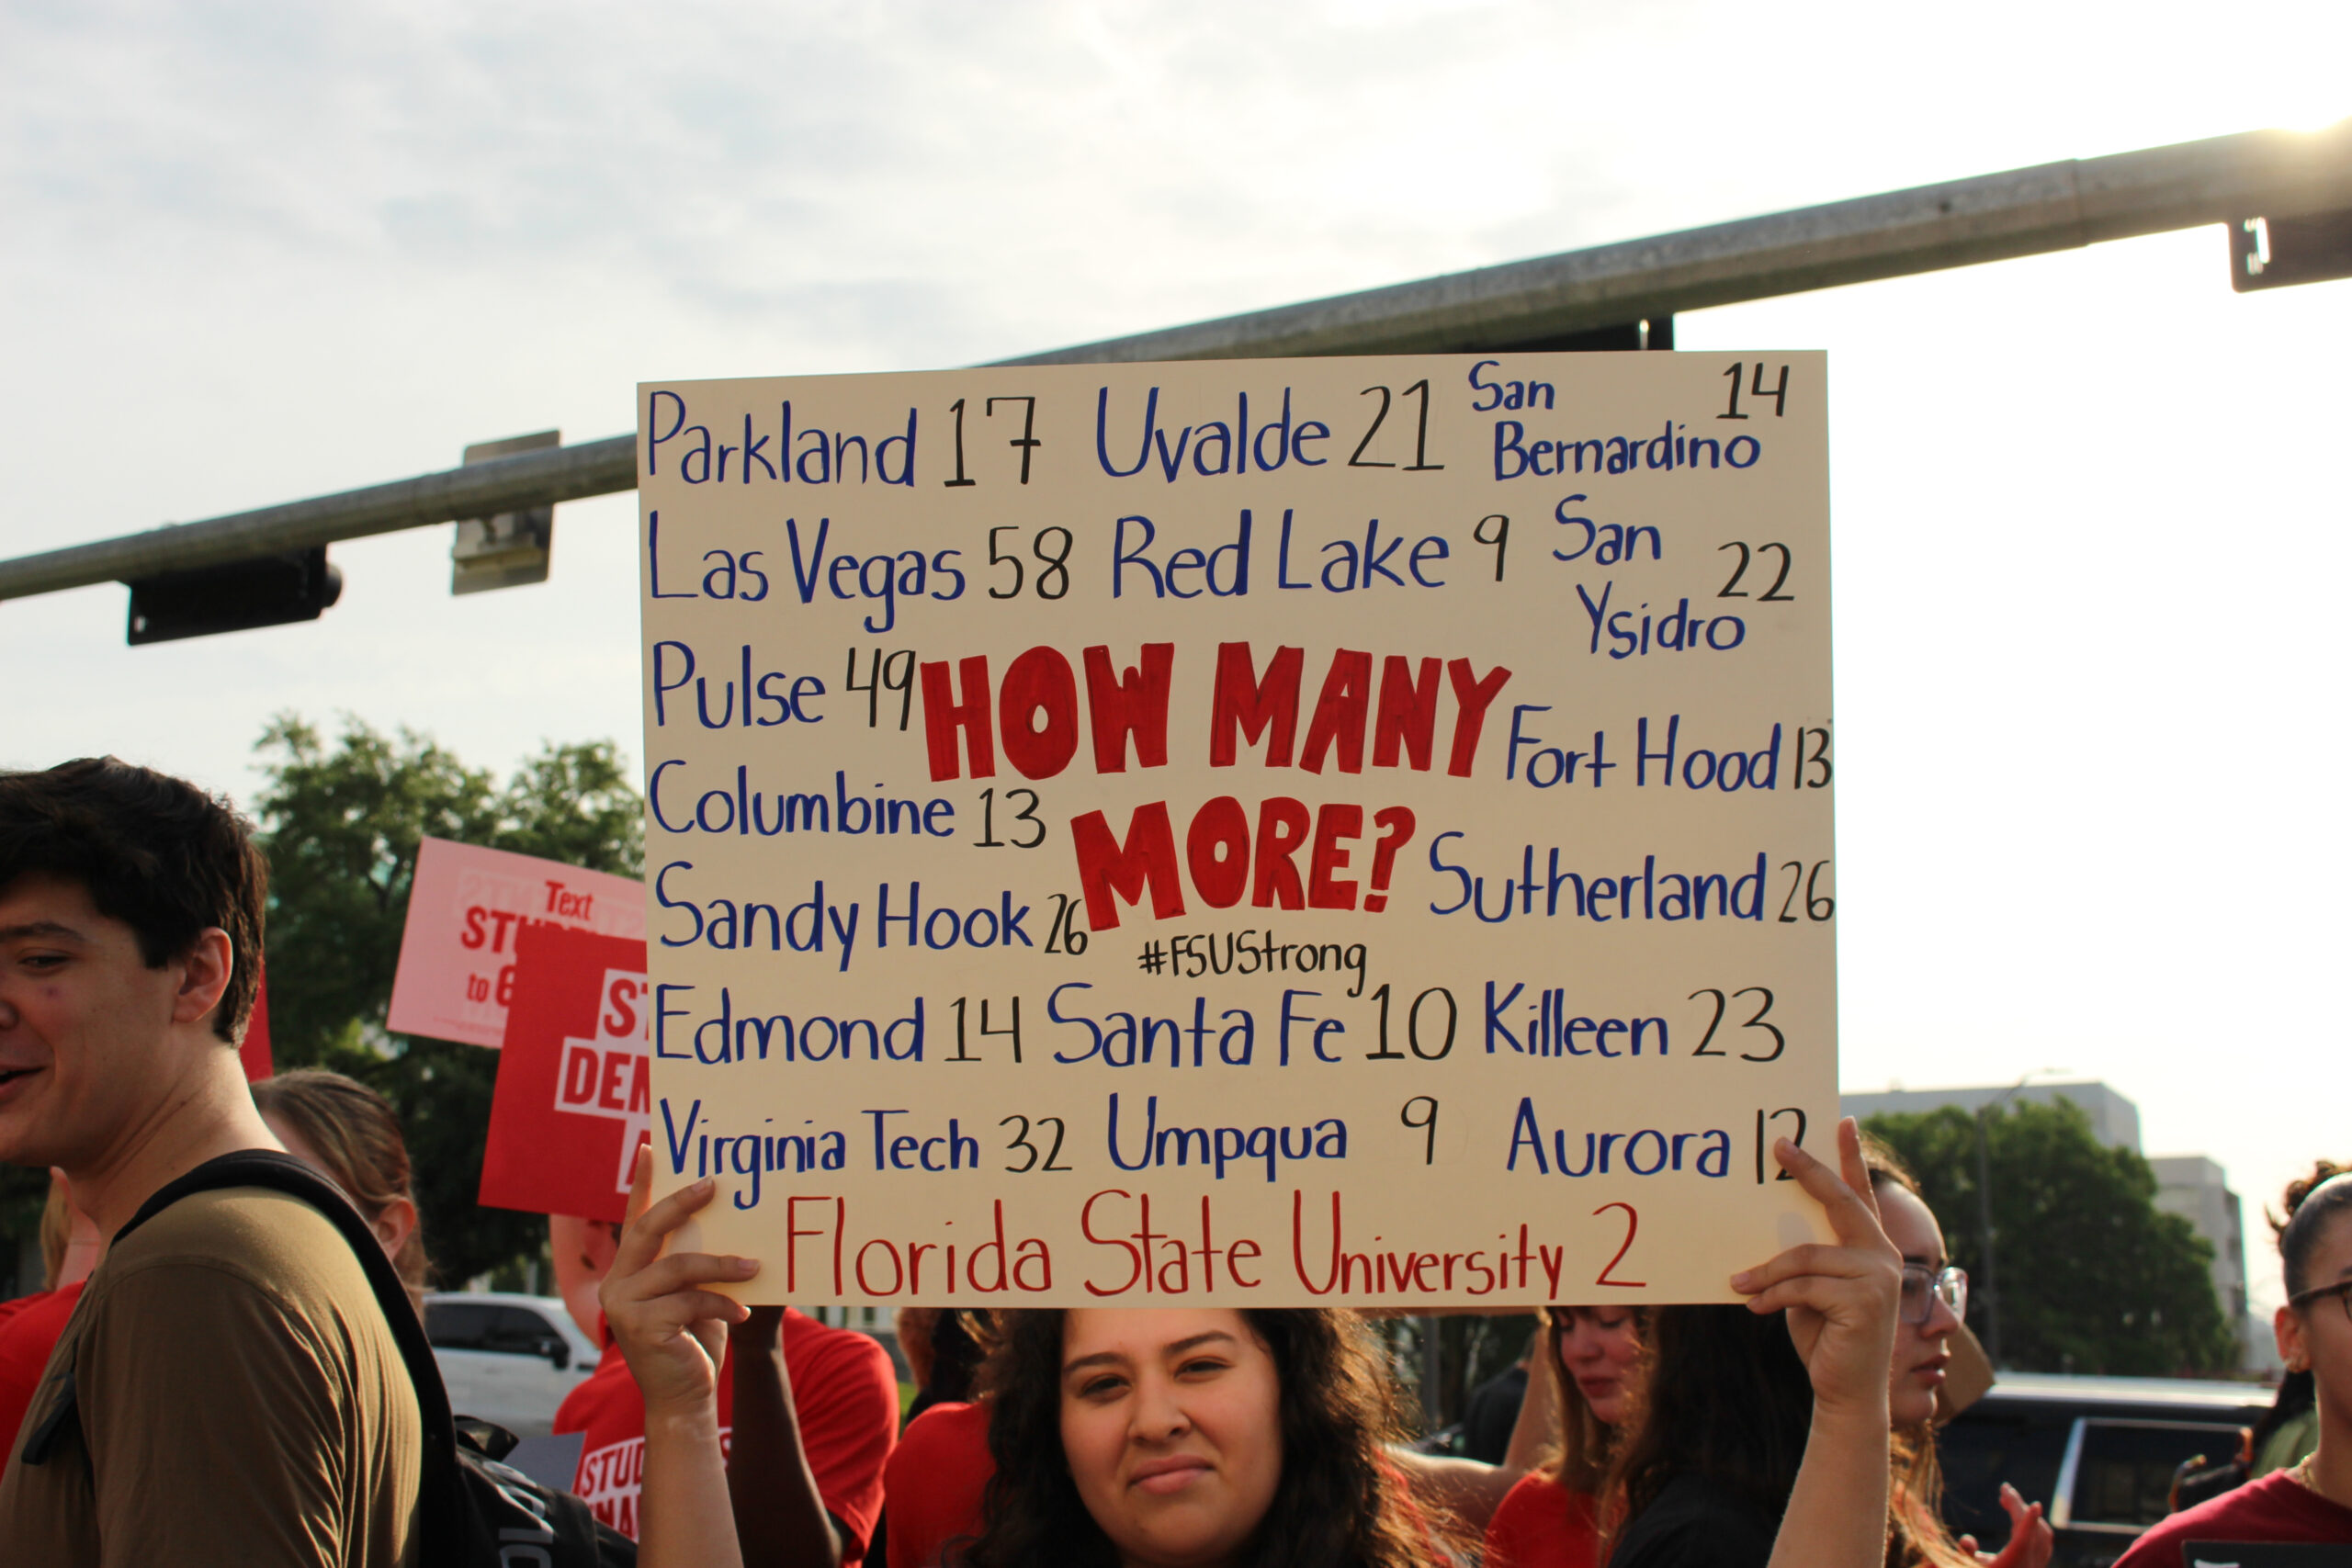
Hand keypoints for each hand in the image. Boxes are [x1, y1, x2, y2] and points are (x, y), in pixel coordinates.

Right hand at [602, 1143, 758, 1419]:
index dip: (642, 1183)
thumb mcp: (696, 1294)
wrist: (686, 1399)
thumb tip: (731, 1220)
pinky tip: (742, 1311)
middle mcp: (618, 1283)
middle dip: (682, 1204)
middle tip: (715, 1184)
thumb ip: (696, 1261)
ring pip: (677, 1266)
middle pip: (649, 1230)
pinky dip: (722, 1302)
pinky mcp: (640, 1327)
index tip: (650, 1146)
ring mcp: (623, 1306)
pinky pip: (690, 1299)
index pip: (635, 1219)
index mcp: (629, 1271)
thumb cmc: (695, 1342)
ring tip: (755, 1265)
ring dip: (722, 1264)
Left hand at [1729, 1117, 1901, 1425]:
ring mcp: (1878, 1278)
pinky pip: (1803, 1286)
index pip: (1860, 1195)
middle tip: (1779, 1144)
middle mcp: (1881, 1256)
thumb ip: (1803, 1259)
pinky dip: (1773, 1295)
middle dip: (1809, 1171)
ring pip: (1806, 1256)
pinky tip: (1756, 1308)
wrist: (1843, 1391)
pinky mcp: (1865, 1301)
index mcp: (1869, 1248)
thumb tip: (1766, 1230)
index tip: (1841, 1120)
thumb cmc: (1823, 1336)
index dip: (1850, 1157)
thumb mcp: (1808, 1289)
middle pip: (1840, 1202)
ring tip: (1740, 1283)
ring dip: (1767, 1272)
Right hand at [1958, 1484, 2052, 1567]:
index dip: (2027, 1523)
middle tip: (2004, 1490)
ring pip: (2042, 1538)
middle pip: (2032, 1533)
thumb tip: (1968, 1539)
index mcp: (2012, 1566)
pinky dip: (2034, 1527)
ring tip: (2009, 1501)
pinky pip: (2042, 1544)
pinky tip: (2020, 1521)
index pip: (2022, 1542)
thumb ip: (1964, 1556)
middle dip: (2019, 1508)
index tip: (2035, 1505)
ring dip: (2028, 1517)